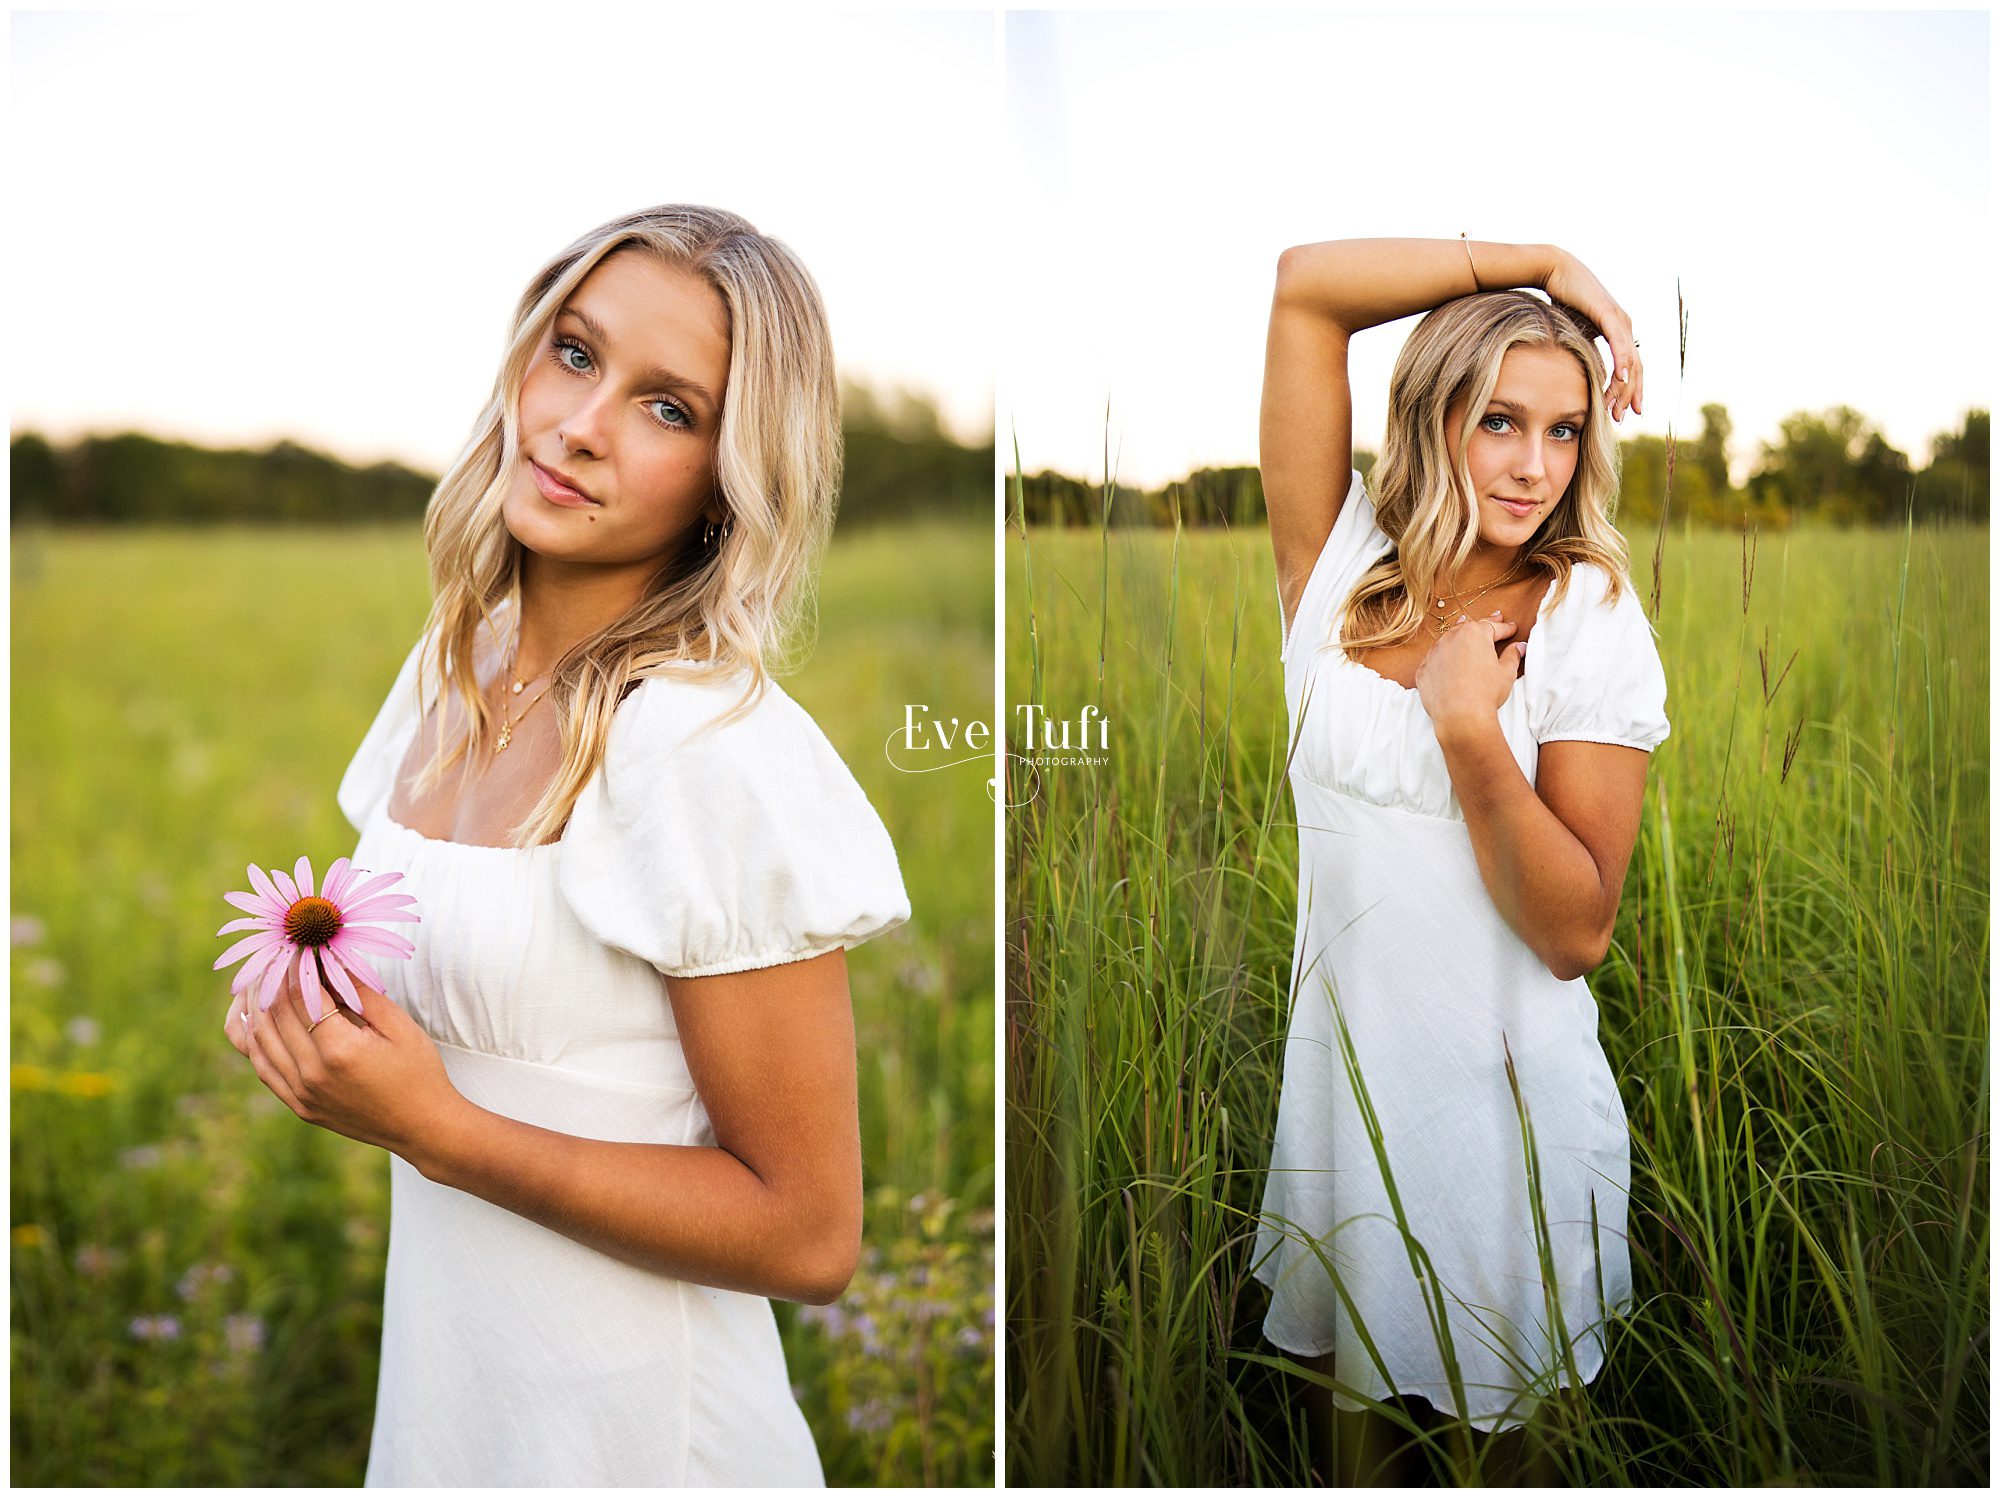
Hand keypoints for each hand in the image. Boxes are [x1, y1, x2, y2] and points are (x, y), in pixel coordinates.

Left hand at [222, 958, 461, 1161]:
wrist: (423, 1127)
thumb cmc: (419, 1072)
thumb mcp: (399, 1026)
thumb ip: (359, 992)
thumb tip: (330, 960)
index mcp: (339, 1051)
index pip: (299, 996)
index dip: (294, 966)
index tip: (294, 944)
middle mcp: (312, 1075)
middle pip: (273, 1015)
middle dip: (271, 978)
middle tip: (274, 954)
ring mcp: (301, 1095)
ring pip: (257, 1040)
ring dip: (252, 1005)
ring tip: (257, 977)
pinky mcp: (299, 1107)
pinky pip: (261, 1068)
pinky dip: (251, 1039)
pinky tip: (251, 1017)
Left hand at [1415, 609, 1525, 741]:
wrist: (1459, 716)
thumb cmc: (1486, 693)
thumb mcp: (1506, 672)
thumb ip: (1512, 655)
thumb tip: (1519, 647)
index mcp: (1474, 634)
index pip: (1493, 627)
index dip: (1505, 628)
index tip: (1512, 628)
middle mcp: (1451, 639)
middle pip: (1469, 627)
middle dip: (1484, 624)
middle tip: (1496, 618)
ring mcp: (1434, 653)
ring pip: (1448, 640)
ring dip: (1460, 637)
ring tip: (1466, 629)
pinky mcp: (1423, 670)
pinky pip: (1435, 660)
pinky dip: (1443, 658)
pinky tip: (1448, 660)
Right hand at [1543, 250, 1641, 421]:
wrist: (1554, 271)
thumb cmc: (1561, 299)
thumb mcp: (1573, 332)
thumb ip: (1580, 348)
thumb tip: (1575, 370)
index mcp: (1618, 332)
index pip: (1631, 367)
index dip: (1630, 391)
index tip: (1623, 412)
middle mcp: (1624, 326)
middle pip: (1636, 368)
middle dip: (1629, 396)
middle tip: (1620, 418)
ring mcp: (1619, 319)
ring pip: (1630, 360)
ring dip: (1625, 387)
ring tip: (1619, 408)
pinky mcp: (1608, 313)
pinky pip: (1619, 343)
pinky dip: (1622, 362)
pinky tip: (1620, 379)